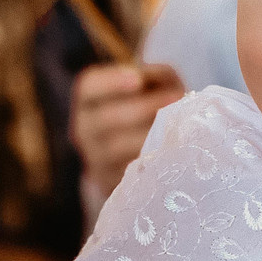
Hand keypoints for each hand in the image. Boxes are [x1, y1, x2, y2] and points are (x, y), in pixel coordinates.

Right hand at [73, 63, 184, 201]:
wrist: (139, 154)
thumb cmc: (147, 109)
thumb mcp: (151, 86)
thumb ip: (157, 77)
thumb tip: (170, 92)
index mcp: (88, 101)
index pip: (88, 87)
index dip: (111, 82)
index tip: (137, 79)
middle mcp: (84, 130)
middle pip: (104, 118)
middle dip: (142, 108)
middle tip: (175, 99)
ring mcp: (95, 159)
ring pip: (116, 148)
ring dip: (149, 134)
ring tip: (177, 125)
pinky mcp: (111, 183)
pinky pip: (130, 171)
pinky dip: (151, 159)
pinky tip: (171, 150)